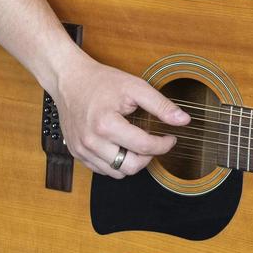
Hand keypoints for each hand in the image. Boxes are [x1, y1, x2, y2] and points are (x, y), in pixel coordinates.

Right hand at [53, 56, 187, 178]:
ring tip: (137, 143)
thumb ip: (161, 105)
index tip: (170, 138)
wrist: (69, 80)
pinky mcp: (76, 152)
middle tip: (154, 143)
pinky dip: (115, 163)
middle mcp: (91, 141)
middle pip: (130, 167)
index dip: (164, 145)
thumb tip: (183, 120)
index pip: (144, 147)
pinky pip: (102, 169)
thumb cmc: (101, 81)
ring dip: (132, 162)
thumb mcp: (136, 87)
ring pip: (116, 172)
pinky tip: (121, 146)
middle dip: (148, 157)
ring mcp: (81, 149)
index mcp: (106, 125)